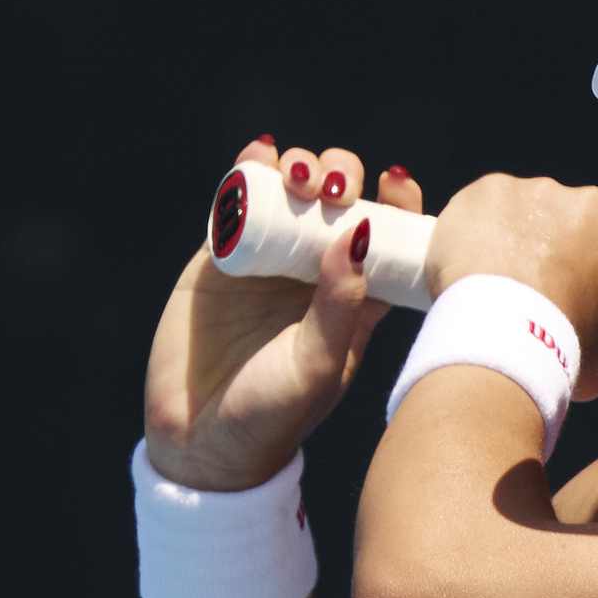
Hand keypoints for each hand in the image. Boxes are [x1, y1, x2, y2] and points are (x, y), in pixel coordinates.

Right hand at [143, 138, 419, 490]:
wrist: (201, 441)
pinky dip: (249, 171)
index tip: (396, 182)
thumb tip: (361, 233)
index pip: (386, 238)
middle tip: (332, 185)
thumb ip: (340, 304)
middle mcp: (315, 274)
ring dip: (300, 169)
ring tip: (299, 175)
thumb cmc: (274, 414)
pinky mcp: (219, 257)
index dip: (396, 203)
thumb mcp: (319, 364)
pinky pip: (237, 202)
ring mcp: (267, 262)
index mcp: (356, 299)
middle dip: (340, 178)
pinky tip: (259, 155)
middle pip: (338, 204)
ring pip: (291, 194)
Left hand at [424, 175, 597, 400]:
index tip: (567, 292)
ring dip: (513, 233)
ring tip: (491, 275)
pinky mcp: (493, 187)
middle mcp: (591, 206)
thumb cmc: (556, 351)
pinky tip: (466, 258)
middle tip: (527, 286)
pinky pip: (483, 204)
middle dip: (552, 246)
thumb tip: (588, 363)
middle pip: (571, 221)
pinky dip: (474, 226)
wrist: (503, 337)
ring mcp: (540, 191)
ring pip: (526, 209)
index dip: (589, 271)